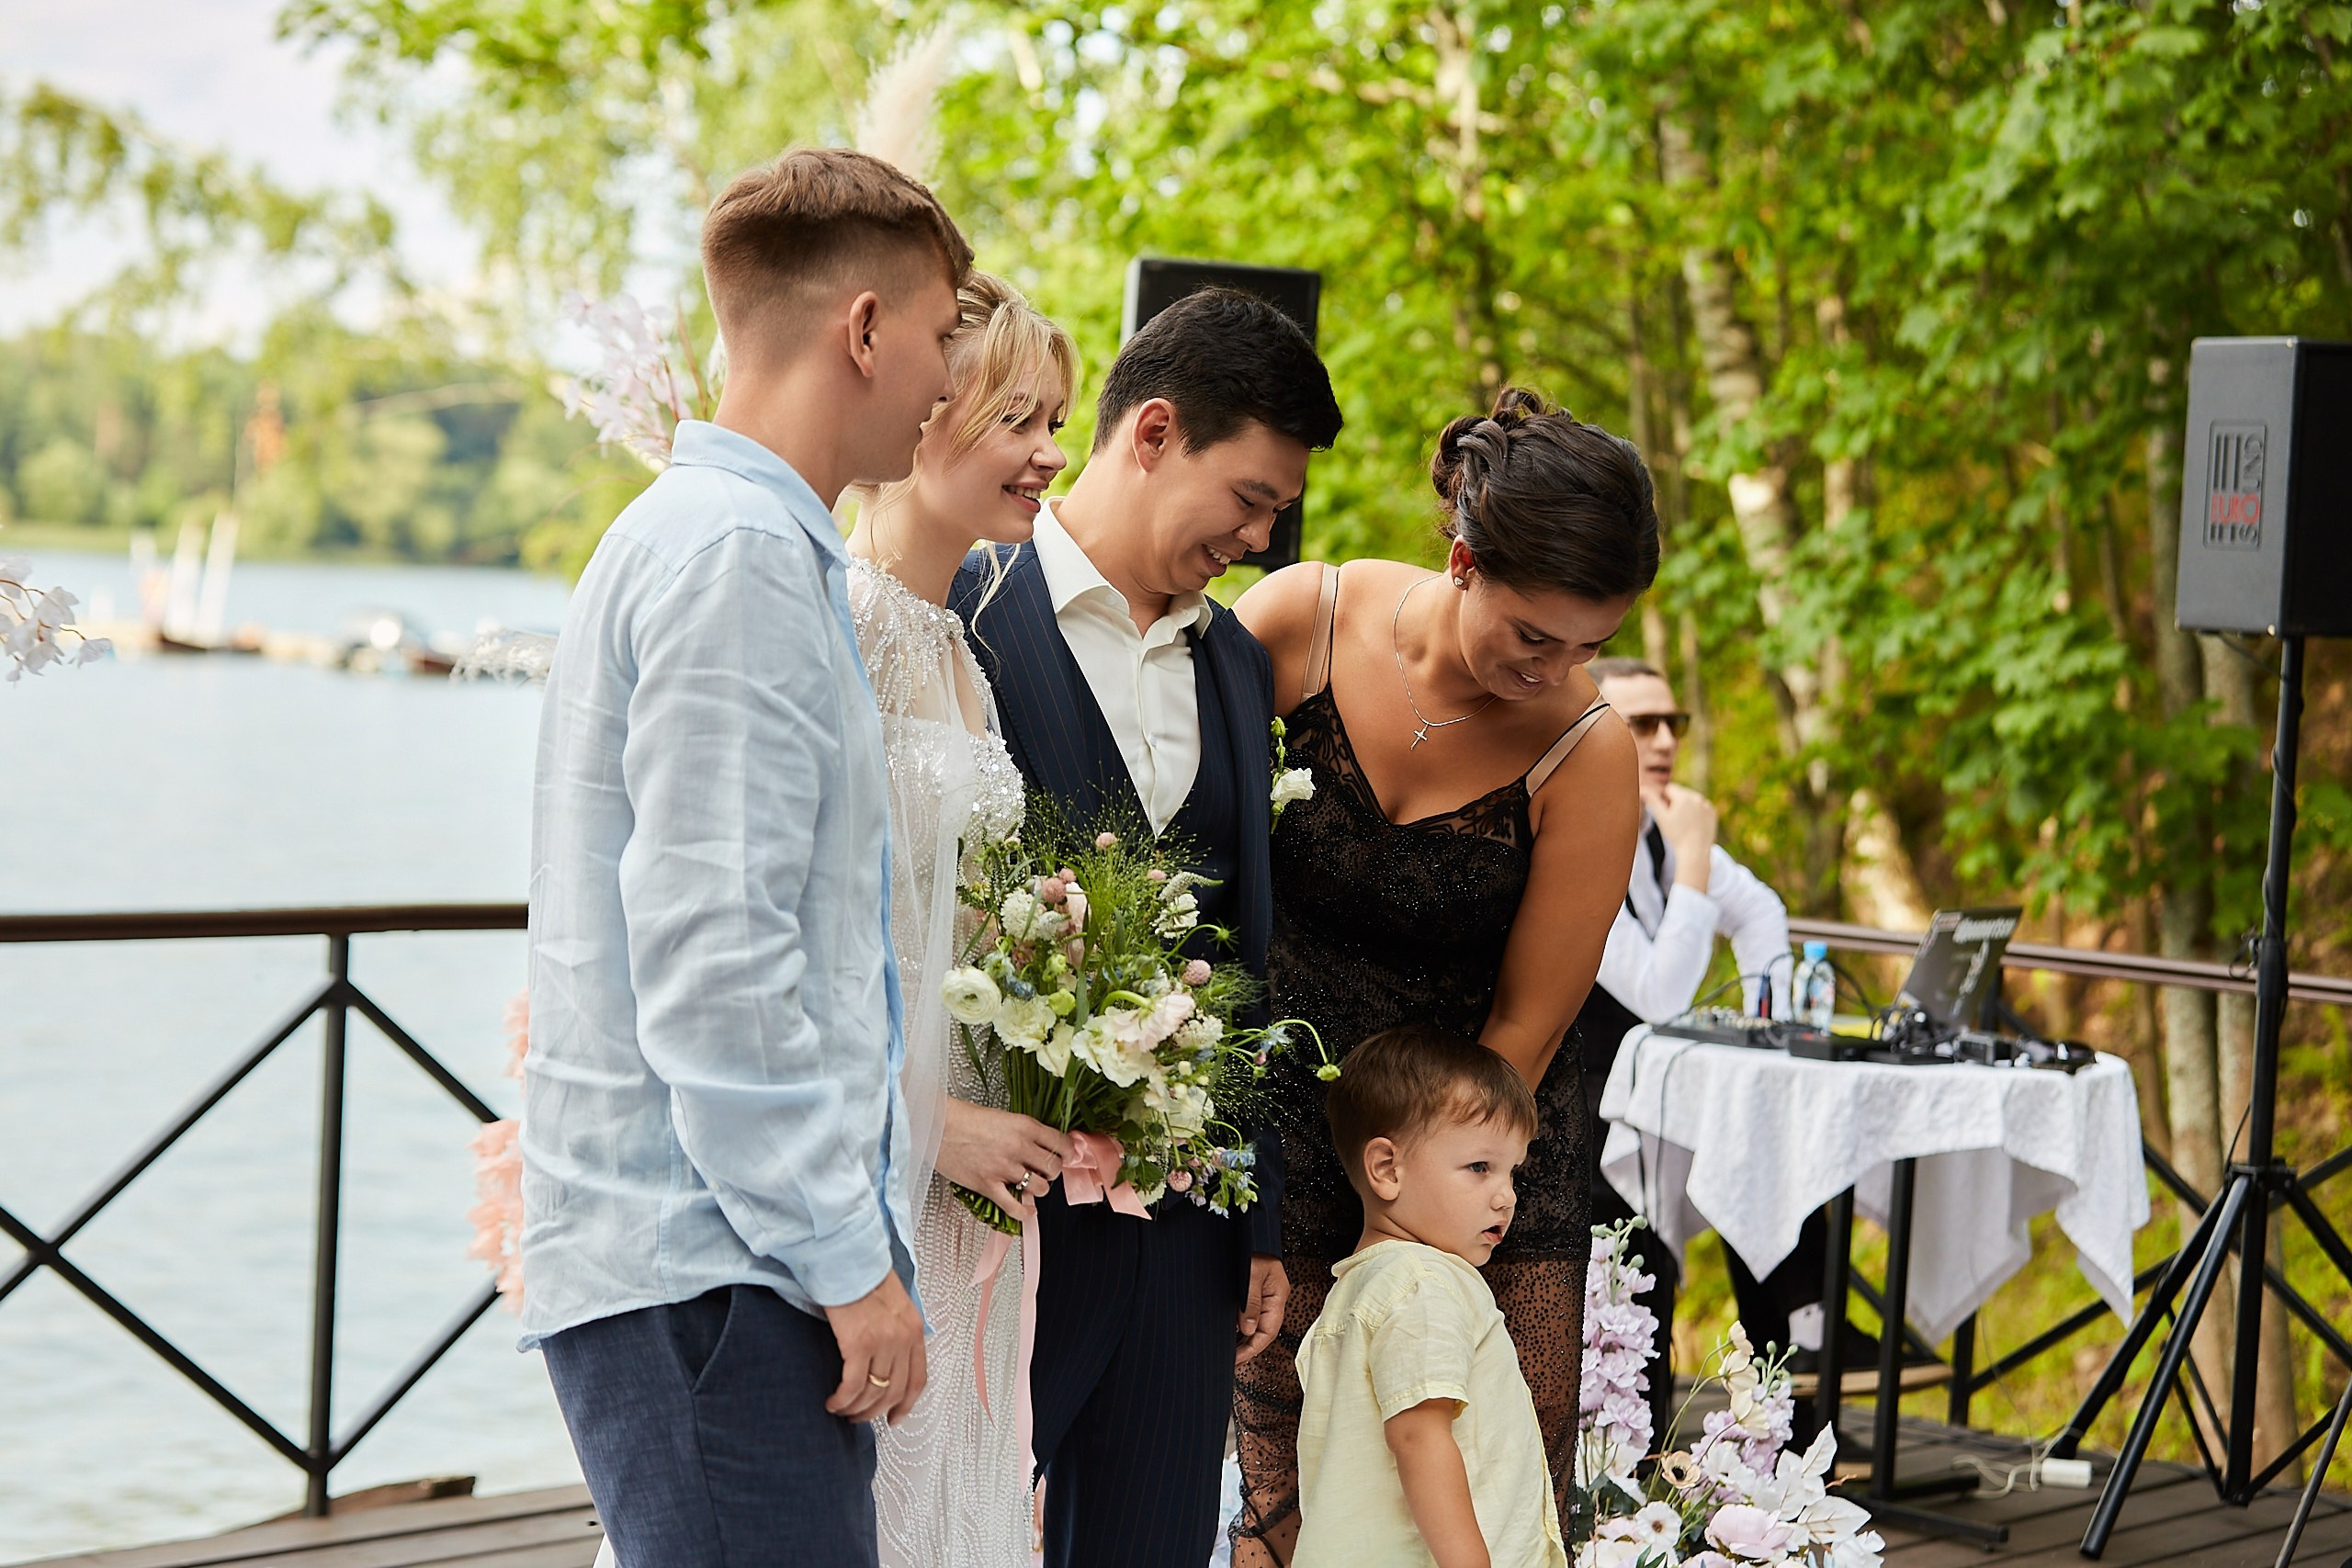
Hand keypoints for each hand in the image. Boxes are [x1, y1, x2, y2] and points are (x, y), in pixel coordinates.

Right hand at [822, 1270, 927, 1424]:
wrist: (847, 1256)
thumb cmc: (864, 1276)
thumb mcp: (894, 1303)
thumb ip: (897, 1330)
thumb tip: (888, 1358)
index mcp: (914, 1330)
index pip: (918, 1379)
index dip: (906, 1405)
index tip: (894, 1419)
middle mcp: (903, 1338)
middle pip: (895, 1392)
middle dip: (876, 1412)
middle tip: (859, 1418)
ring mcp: (883, 1342)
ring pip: (873, 1393)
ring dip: (856, 1409)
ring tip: (842, 1411)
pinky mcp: (858, 1343)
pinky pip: (853, 1385)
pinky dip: (842, 1400)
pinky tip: (833, 1402)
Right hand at [934, 1099, 1070, 1214]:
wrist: (936, 1126)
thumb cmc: (964, 1118)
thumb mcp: (1003, 1116)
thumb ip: (1024, 1132)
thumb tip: (1040, 1145)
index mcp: (1024, 1126)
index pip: (1061, 1143)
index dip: (1068, 1152)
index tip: (1066, 1155)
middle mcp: (1018, 1147)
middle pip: (1054, 1168)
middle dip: (1053, 1171)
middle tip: (1045, 1170)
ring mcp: (1004, 1169)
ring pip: (1041, 1188)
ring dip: (1040, 1188)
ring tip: (1033, 1184)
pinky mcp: (988, 1186)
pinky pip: (1015, 1207)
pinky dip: (1025, 1213)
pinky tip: (1028, 1210)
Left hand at [1236, 1254, 1289, 1364]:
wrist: (1251, 1228)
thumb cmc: (1253, 1246)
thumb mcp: (1251, 1274)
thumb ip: (1250, 1302)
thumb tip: (1248, 1329)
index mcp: (1277, 1295)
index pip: (1268, 1331)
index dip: (1253, 1348)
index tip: (1237, 1359)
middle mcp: (1273, 1297)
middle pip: (1263, 1331)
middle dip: (1247, 1348)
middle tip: (1231, 1361)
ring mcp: (1264, 1294)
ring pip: (1255, 1324)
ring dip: (1243, 1338)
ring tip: (1229, 1351)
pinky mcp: (1253, 1289)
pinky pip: (1249, 1313)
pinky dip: (1240, 1326)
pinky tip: (1231, 1332)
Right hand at [1652, 782, 1717, 890]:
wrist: (1695, 851)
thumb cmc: (1676, 835)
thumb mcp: (1661, 818)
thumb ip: (1652, 801)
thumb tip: (1642, 788)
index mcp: (1684, 796)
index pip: (1669, 789)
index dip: (1665, 801)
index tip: (1667, 814)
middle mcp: (1697, 797)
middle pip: (1681, 793)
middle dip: (1676, 803)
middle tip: (1675, 821)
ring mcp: (1706, 804)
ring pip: (1691, 800)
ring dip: (1686, 807)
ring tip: (1684, 824)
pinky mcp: (1712, 812)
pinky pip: (1701, 807)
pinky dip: (1696, 813)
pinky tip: (1693, 825)